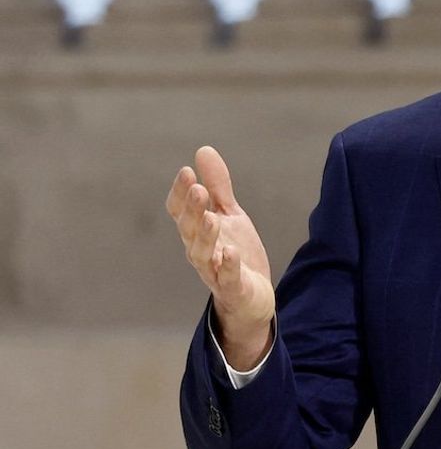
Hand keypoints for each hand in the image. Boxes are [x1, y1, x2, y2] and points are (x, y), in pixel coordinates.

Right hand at [166, 146, 274, 369]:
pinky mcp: (233, 288)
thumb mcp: (230, 215)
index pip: (180, 211)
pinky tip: (231, 252)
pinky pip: (228, 278)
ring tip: (211, 217)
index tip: (187, 172)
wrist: (252, 298)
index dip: (181, 193)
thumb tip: (203, 150)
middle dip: (193, 210)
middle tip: (198, 188)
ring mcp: (215, 272)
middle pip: (190, 229)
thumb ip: (218, 187)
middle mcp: (200, 251)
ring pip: (203, 254)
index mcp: (197, 232)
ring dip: (206, 235)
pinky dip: (229, 266)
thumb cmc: (235, 253)